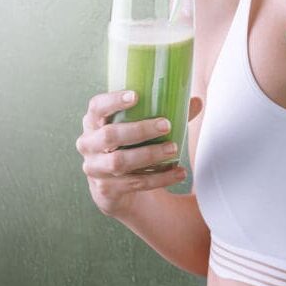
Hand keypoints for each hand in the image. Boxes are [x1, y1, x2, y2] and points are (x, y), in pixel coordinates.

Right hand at [76, 91, 200, 217]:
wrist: (114, 190)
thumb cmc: (128, 148)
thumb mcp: (139, 130)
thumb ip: (164, 116)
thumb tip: (196, 102)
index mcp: (93, 122)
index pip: (97, 107)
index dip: (114, 100)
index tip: (136, 96)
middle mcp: (88, 144)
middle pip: (110, 135)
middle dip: (140, 130)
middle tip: (166, 125)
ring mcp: (94, 169)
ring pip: (120, 162)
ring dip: (150, 154)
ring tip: (174, 149)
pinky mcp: (105, 190)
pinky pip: (133, 183)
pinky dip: (159, 178)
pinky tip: (178, 172)